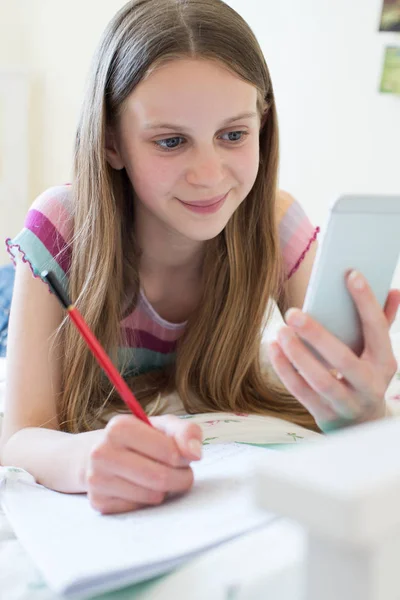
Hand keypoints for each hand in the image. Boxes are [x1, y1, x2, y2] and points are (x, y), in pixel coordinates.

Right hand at [85, 414, 202, 513]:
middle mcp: (102, 452)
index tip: (182, 457)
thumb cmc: (141, 438)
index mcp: (119, 427)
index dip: (183, 457)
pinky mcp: (99, 502)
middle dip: (180, 478)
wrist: (104, 455)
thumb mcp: (164, 426)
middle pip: (160, 477)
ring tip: (161, 478)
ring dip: (166, 491)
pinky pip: (139, 509)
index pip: (168, 451)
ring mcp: (97, 479)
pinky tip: (143, 488)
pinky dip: (148, 501)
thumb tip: (195, 453)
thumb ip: (186, 431)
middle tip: (182, 474)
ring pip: (151, 496)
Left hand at [268, 271, 399, 432]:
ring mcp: (347, 404)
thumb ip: (382, 322)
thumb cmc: (365, 376)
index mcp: (384, 363)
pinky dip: (285, 370)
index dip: (366, 302)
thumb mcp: (378, 354)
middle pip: (343, 359)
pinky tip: (273, 348)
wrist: (362, 425)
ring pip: (320, 380)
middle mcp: (369, 385)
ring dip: (297, 355)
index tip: (351, 274)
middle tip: (293, 312)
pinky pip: (302, 392)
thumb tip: (393, 291)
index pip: (377, 329)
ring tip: (281, 331)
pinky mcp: (325, 415)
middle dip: (317, 335)